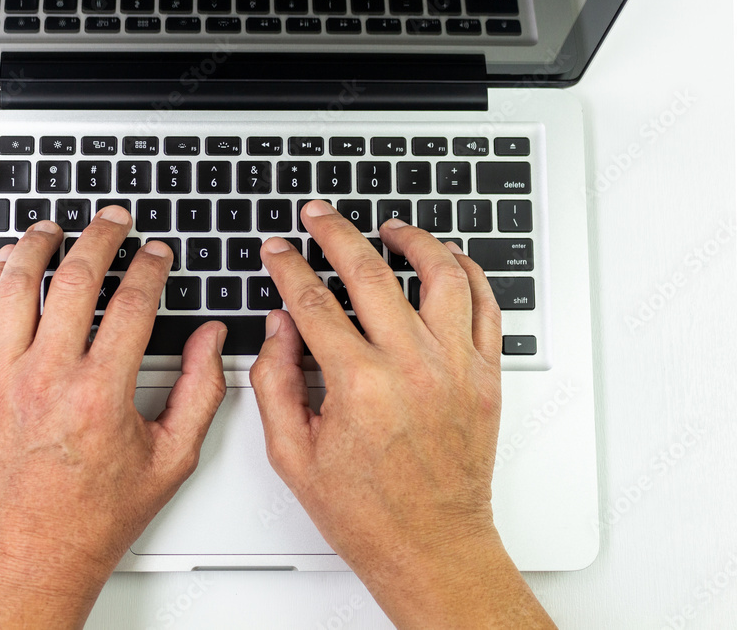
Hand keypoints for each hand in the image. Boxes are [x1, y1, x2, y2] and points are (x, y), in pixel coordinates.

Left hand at [0, 209, 226, 629]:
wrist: (31, 553)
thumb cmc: (96, 515)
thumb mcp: (171, 459)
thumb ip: (200, 391)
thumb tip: (212, 340)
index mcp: (100, 395)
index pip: (132, 304)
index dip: (151, 267)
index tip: (157, 254)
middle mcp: (48, 379)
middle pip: (76, 279)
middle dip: (101, 238)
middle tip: (114, 221)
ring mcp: (4, 379)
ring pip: (18, 285)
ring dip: (39, 246)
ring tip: (54, 227)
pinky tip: (8, 262)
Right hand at [250, 200, 554, 627]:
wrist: (431, 545)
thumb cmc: (366, 511)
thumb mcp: (292, 454)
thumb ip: (275, 381)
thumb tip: (277, 327)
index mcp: (358, 385)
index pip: (313, 301)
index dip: (288, 267)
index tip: (278, 252)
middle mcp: (411, 367)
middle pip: (369, 271)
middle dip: (335, 232)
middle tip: (318, 216)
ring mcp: (456, 367)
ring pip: (441, 274)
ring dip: (412, 240)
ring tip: (390, 227)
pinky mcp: (486, 376)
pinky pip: (487, 306)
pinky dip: (469, 273)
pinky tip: (450, 261)